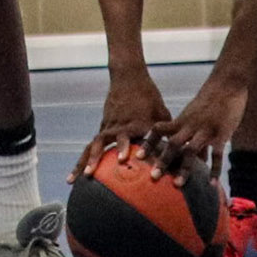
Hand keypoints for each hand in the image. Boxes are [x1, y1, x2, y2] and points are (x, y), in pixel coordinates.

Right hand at [68, 67, 170, 182]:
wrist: (128, 76)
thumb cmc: (149, 96)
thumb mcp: (162, 113)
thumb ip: (166, 134)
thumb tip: (183, 155)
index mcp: (133, 122)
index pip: (128, 136)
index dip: (124, 147)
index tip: (123, 160)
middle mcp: (117, 126)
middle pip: (102, 142)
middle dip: (96, 159)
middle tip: (89, 174)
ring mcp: (107, 127)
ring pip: (93, 146)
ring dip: (84, 162)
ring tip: (74, 179)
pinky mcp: (103, 128)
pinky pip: (93, 145)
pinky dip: (86, 158)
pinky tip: (78, 174)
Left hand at [144, 71, 247, 183]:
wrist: (227, 83)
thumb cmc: (211, 99)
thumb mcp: (196, 114)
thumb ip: (193, 134)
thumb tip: (195, 158)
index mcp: (182, 119)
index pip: (160, 130)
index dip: (149, 143)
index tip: (139, 157)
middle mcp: (190, 125)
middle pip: (172, 143)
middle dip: (162, 160)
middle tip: (152, 177)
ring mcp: (205, 129)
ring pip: (191, 150)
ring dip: (184, 168)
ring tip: (178, 184)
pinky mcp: (222, 133)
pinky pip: (217, 154)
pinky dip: (214, 169)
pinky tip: (212, 184)